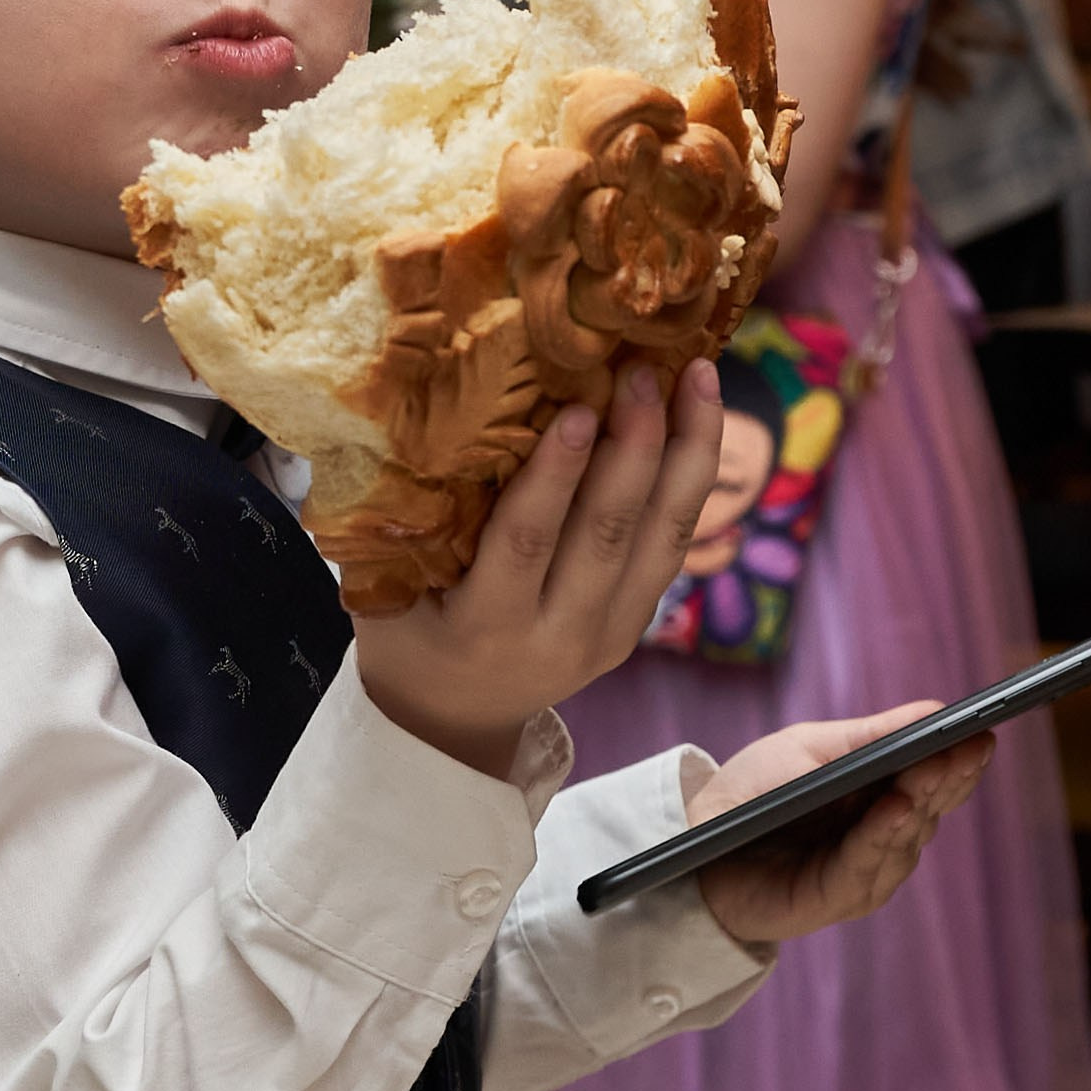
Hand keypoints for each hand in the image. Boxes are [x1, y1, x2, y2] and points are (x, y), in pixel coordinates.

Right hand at [351, 359, 721, 778]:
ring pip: (664, 537)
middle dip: (634, 447)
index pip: (527, 543)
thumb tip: (428, 415)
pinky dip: (692, 478)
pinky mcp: (637, 624)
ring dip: (687, 452)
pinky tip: (701, 418)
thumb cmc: (411, 634)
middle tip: (643, 372)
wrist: (454, 718)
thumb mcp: (390, 591)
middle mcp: (560, 637)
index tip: (578, 409)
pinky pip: (675, 544)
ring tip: (698, 375)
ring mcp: (610, 635)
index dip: (555, 476)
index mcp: (487, 628)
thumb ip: (416, 524)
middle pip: (610, 534)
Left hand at [691, 704, 993, 946]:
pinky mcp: (836, 898)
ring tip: (924, 777)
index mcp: (883, 795)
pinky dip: (881, 839)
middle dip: (946, 778)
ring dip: (917, 805)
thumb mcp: (812, 748)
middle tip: (962, 750)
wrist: (692, 838)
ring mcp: (865, 870)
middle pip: (930, 807)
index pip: (937, 779)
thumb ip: (873, 736)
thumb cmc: (753, 790)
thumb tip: (938, 710)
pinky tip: (894, 810)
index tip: (982, 735)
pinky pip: (865, 869)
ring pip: (905, 840)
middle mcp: (884, 835)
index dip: (961, 760)